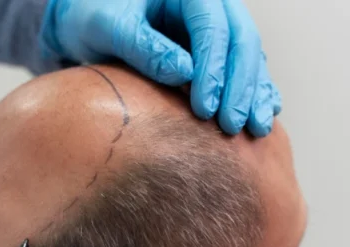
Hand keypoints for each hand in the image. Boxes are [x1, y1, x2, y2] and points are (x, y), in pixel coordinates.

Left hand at [41, 0, 281, 135]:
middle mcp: (209, 5)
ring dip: (255, 93)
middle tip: (232, 125)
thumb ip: (143, 47)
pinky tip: (262, 116)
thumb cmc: (94, 19)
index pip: (212, 27)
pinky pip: (246, 69)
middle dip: (241, 86)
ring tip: (255, 130)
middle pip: (241, 40)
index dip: (213, 69)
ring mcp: (217, 27)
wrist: (87, 24)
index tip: (205, 109)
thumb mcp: (108, 28)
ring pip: (250, 56)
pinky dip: (255, 92)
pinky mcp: (217, 50)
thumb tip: (185, 73)